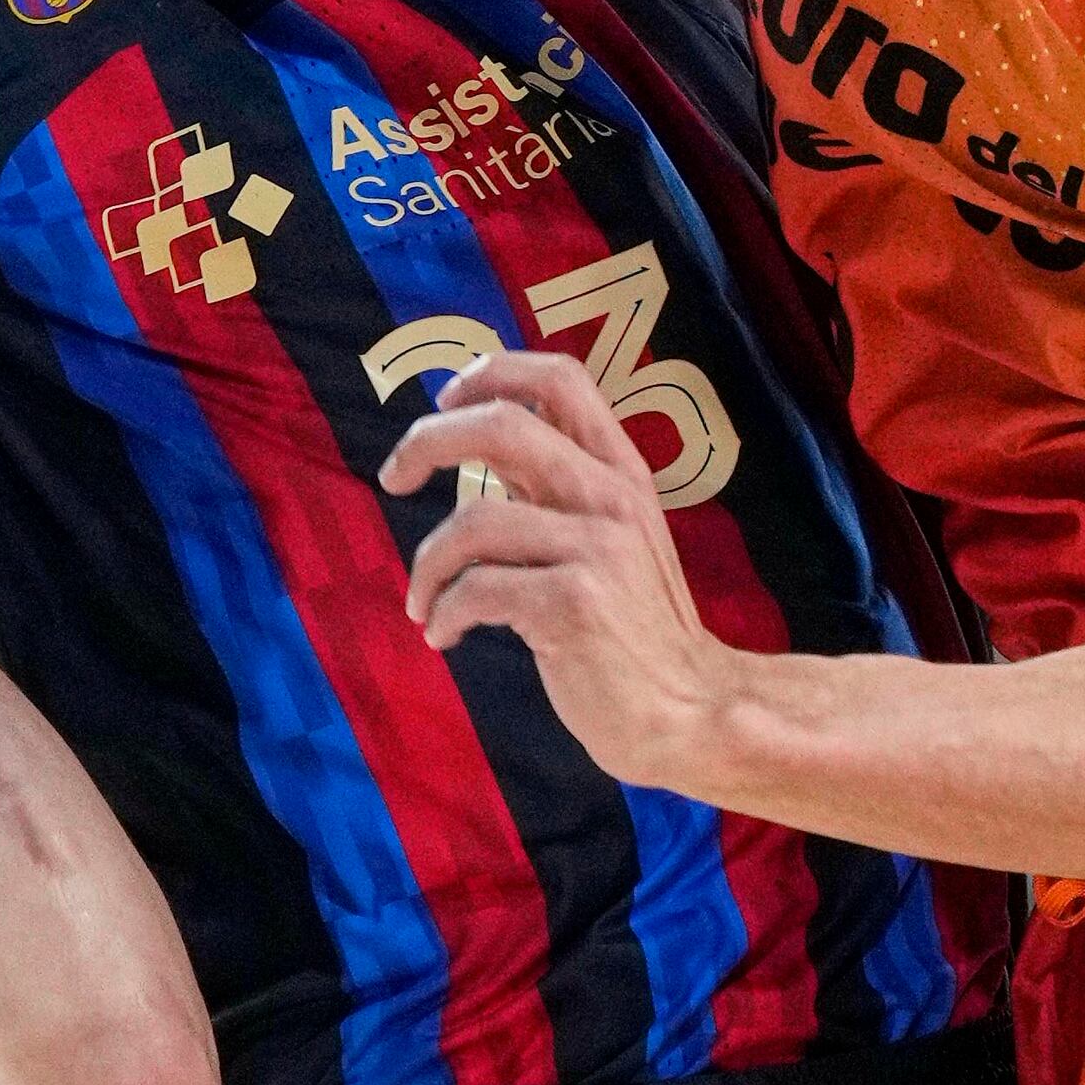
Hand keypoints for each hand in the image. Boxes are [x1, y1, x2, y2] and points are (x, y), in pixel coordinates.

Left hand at [375, 350, 742, 793]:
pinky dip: (443, 612)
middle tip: (393, 479)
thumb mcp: (613, 538)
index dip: (491, 373)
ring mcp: (596, 549)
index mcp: (621, 471)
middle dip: (426, 443)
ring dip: (426, 564)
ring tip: (422, 601)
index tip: (445, 402)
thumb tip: (476, 441)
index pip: (560, 377)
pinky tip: (444, 635)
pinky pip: (476, 589)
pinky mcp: (573, 605)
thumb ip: (558, 489)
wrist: (690, 711)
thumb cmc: (634, 628)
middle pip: (502, 425)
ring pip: (472, 521)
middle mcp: (612, 497)